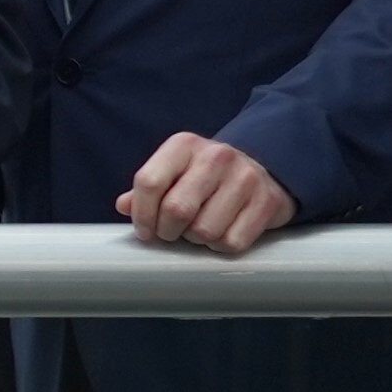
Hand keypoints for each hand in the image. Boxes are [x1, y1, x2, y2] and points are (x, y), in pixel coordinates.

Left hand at [117, 132, 296, 254]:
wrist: (264, 171)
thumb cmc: (207, 177)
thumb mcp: (175, 172)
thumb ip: (148, 189)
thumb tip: (124, 206)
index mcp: (184, 145)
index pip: (149, 182)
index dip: (141, 215)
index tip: (145, 231)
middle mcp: (216, 156)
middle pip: (177, 210)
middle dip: (168, 231)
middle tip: (171, 233)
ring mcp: (245, 177)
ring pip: (205, 231)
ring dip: (196, 240)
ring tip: (199, 230)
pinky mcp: (267, 202)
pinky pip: (232, 242)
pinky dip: (221, 246)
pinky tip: (222, 233)